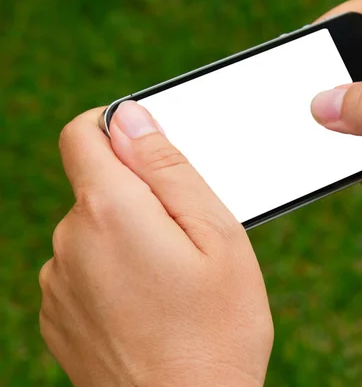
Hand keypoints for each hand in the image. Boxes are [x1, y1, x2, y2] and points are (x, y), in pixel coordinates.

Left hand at [40, 102, 272, 386]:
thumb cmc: (217, 330)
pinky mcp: (58, 316)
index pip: (85, 133)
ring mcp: (57, 284)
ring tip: (173, 284)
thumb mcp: (216, 235)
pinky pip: (84, 269)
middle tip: (189, 242)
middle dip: (142, 197)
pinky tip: (150, 308)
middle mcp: (68, 243)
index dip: (118, 127)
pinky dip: (114, 272)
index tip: (152, 151)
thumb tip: (130, 118)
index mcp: (109, 211)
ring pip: (94, 230)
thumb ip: (168, 168)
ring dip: (129, 237)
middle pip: (99, 186)